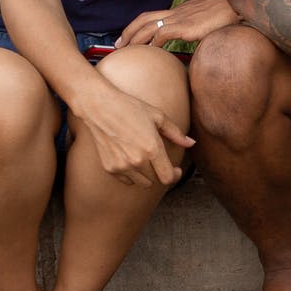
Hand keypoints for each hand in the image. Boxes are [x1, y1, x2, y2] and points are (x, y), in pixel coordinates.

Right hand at [70, 82, 194, 188]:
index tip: (175, 170)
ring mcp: (122, 166)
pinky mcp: (110, 168)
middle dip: (160, 172)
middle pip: (155, 181)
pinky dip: (131, 174)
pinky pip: (127, 180)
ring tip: (144, 159)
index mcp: (152, 149)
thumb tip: (191, 143)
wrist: (99, 107)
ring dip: (146, 175)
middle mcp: (137, 161)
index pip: (168, 178)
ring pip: (141, 183)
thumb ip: (176, 133)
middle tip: (158, 160)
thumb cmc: (130, 108)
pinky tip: (130, 159)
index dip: (174, 176)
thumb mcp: (157, 116)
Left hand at [116, 0, 239, 48]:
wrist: (240, 4)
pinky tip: (148, 52)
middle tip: (117, 45)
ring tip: (124, 50)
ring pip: (148, 25)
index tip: (131, 38)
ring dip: (133, 38)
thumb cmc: (231, 14)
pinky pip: (162, 34)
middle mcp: (178, 12)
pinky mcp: (186, 26)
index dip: (139, 26)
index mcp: (182, 11)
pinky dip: (152, 43)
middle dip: (128, 31)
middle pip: (144, 18)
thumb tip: (201, 44)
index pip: (154, 16)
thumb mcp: (211, 22)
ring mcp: (181, 18)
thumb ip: (202, 30)